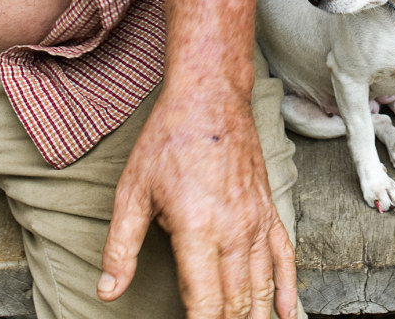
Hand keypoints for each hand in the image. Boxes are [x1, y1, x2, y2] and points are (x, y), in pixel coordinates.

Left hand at [100, 83, 296, 318]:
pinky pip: (285, 258)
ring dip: (255, 317)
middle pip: (236, 302)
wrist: (210, 98)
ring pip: (261, 286)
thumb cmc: (169, 139)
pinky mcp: (269, 210)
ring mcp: (255, 221)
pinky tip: (284, 312)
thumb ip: (120, 247)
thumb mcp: (132, 191)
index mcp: (197, 228)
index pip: (204, 302)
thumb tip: (108, 290)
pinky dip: (286, 289)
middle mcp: (233, 230)